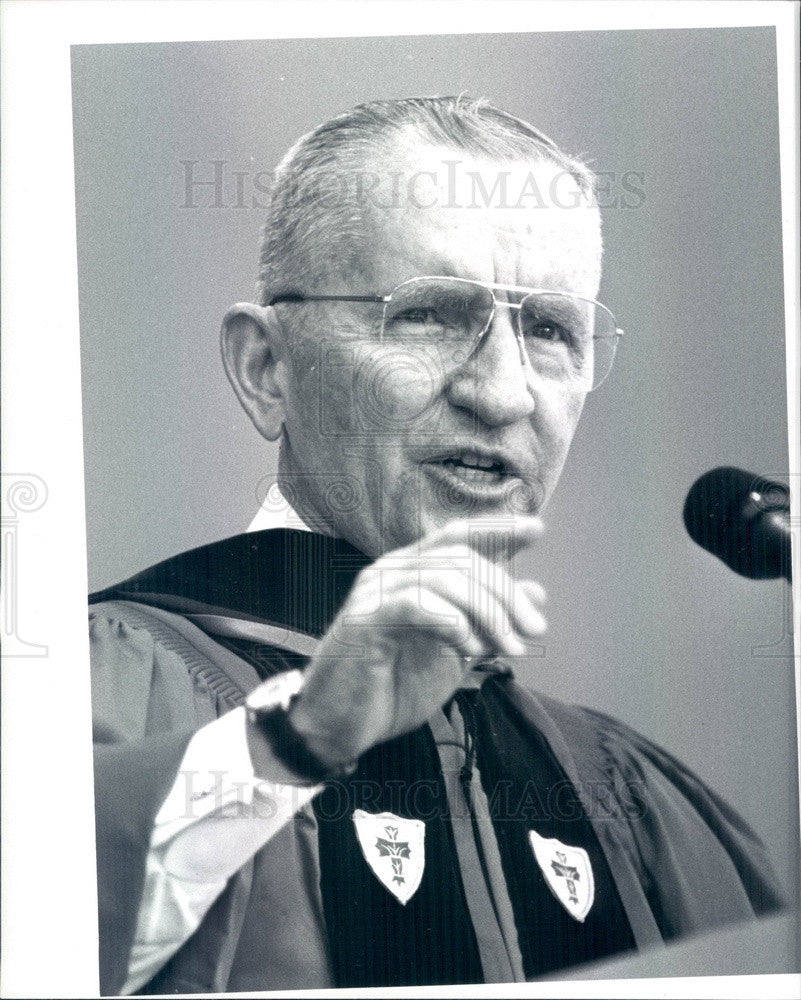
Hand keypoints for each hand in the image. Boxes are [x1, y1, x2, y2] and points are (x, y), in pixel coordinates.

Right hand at [287, 516, 546, 768]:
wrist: (339, 726)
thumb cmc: (392, 686)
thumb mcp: (457, 651)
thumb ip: (491, 620)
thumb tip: (537, 593)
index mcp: (410, 573)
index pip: (456, 537)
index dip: (496, 529)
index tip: (536, 530)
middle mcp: (390, 572)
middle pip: (461, 558)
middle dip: (506, 592)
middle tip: (534, 629)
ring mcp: (374, 593)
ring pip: (445, 579)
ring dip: (488, 613)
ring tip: (509, 648)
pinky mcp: (365, 620)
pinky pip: (417, 605)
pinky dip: (454, 624)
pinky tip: (471, 650)